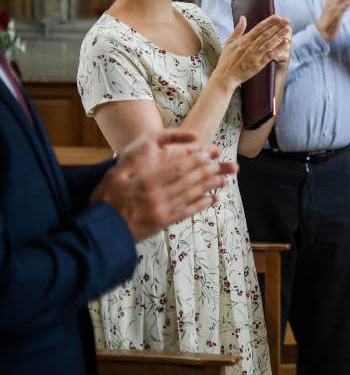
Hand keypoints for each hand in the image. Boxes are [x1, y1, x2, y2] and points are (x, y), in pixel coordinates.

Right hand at [93, 129, 235, 240]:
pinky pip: (186, 212)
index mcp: (147, 181)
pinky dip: (201, 205)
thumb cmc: (105, 198)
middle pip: (189, 180)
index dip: (197, 159)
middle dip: (210, 170)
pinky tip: (213, 199)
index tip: (210, 152)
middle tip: (226, 164)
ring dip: (210, 186)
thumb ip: (136, 158)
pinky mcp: (162, 223)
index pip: (178, 167)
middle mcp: (158, 196)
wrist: (100, 229)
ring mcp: (162, 211)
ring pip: (191, 194)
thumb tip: (153, 145)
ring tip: (224, 178)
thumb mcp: (116, 171)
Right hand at [214, 15, 290, 88]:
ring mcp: (254, 54)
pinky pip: (270, 54)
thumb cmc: (227, 61)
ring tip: (288, 29)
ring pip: (269, 42)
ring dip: (279, 35)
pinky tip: (286, 43)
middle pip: (266, 33)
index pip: (259, 28)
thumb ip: (238, 30)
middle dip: (277, 26)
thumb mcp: (229, 42)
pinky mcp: (258, 64)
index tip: (278, 16)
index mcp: (244, 40)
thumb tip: (243, 18)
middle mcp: (250, 45)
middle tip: (287, 20)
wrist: (225, 76)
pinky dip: (278, 48)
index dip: (269, 22)